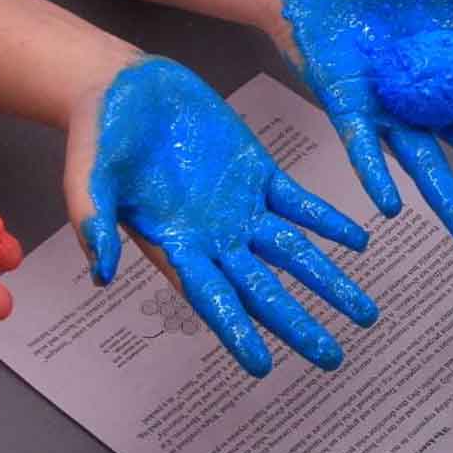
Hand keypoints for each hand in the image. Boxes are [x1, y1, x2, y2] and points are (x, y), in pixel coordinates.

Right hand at [70, 56, 378, 376]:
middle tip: (332, 358)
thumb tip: (100, 275)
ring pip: (293, 254)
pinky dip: (328, 223)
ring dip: (328, 282)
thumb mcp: (88, 178)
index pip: (211, 299)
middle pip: (264, 290)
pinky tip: (359, 241)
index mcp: (175, 245)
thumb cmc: (97, 136)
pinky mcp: (257, 173)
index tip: (262, 366)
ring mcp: (240, 208)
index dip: (236, 331)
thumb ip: (95, 223)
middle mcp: (214, 238)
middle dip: (298, 324)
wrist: (121, 87)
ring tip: (365, 314)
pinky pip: (300, 205)